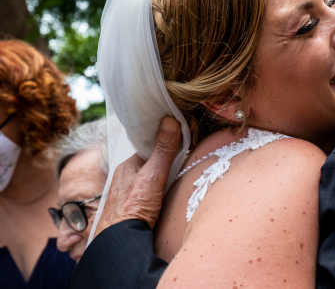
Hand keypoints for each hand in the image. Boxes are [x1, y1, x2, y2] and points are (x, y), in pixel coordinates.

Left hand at [93, 117, 180, 236]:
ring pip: (148, 180)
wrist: (119, 244)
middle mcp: (125, 179)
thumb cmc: (132, 210)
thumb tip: (170, 120)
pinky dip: (158, 191)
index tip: (180, 137)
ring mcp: (127, 195)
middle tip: (185, 157)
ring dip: (162, 177)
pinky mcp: (132, 210)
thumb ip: (163, 150)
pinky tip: (167, 197)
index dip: (164, 142)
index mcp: (127, 167)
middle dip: (165, 161)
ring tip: (179, 176)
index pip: (148, 148)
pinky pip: (148, 194)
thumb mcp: (153, 176)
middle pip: (149, 164)